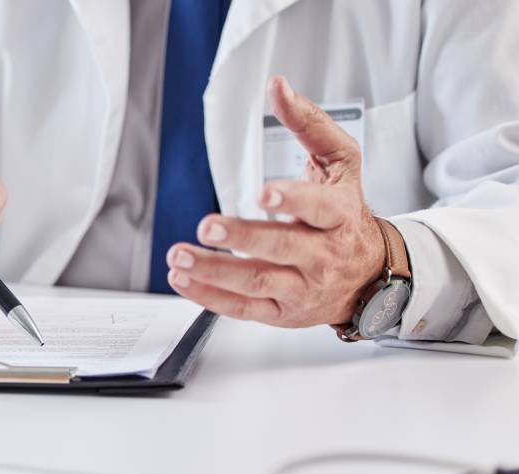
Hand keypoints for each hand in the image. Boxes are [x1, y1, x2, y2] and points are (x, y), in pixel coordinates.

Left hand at [166, 75, 386, 327]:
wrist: (369, 275)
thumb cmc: (347, 212)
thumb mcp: (341, 162)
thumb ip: (309, 124)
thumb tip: (277, 86)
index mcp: (339, 215)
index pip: (317, 209)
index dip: (291, 202)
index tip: (263, 194)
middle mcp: (322, 255)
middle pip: (280, 249)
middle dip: (241, 238)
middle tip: (206, 226)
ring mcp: (301, 287)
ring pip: (256, 283)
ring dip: (213, 271)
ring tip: (179, 255)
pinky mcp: (282, 312)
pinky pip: (243, 309)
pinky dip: (209, 297)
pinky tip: (182, 279)